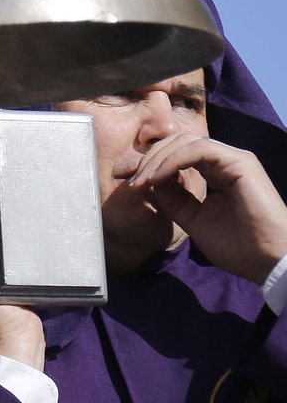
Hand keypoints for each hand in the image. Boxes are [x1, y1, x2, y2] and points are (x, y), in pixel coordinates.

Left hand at [130, 132, 286, 283]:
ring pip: (186, 141)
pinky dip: (173, 161)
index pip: (179, 153)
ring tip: (143, 181)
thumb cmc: (238, 246)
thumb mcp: (193, 219)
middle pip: (179, 142)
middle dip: (151, 158)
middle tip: (135, 182)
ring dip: (158, 159)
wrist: (267, 261)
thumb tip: (150, 181)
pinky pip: (199, 149)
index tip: (135, 187)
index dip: (153, 165)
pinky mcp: (241, 162)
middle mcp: (226, 161)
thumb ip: (174, 199)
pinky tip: (158, 178)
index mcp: (217, 173)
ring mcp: (234, 159)